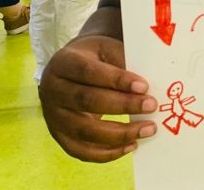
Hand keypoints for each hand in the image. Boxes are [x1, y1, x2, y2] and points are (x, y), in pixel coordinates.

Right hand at [39, 35, 157, 161]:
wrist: (68, 72)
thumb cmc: (94, 59)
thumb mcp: (106, 50)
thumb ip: (123, 62)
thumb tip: (148, 86)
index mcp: (64, 62)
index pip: (89, 71)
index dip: (117, 80)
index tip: (144, 86)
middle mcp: (52, 90)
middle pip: (87, 101)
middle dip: (123, 106)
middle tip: (151, 106)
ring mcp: (53, 116)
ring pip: (84, 131)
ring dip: (119, 134)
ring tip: (147, 129)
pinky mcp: (59, 136)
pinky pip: (82, 151)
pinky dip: (108, 153)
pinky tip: (131, 145)